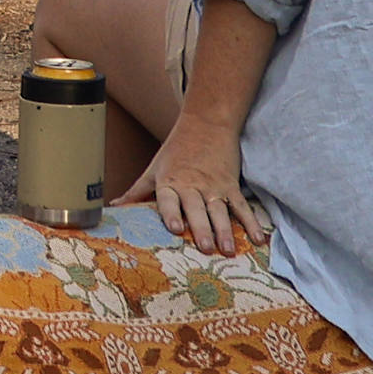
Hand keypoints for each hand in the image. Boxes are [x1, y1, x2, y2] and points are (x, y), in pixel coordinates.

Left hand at [118, 113, 267, 254]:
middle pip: (197, 208)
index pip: (168, 199)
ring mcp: (214, 186)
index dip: (171, 213)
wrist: (206, 123)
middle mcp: (192, 185)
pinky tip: (257, 239)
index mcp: (170, 182)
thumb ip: (137, 191)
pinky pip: (241, 206)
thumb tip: (114, 207)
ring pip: (220, 210)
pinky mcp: (231, 185)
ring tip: (227, 250)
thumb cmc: (176, 151)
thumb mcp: (154, 168)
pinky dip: (251, 222)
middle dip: (202, 228)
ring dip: (225, 230)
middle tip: (206, 248)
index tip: (175, 228)